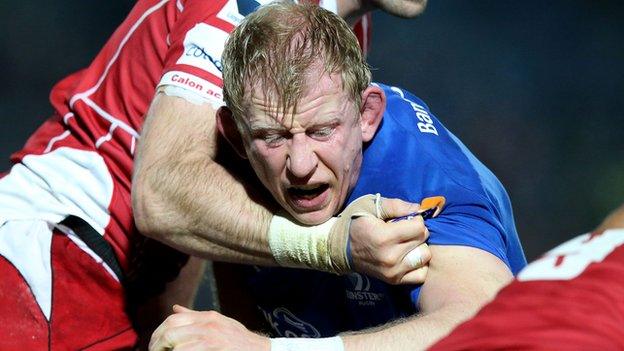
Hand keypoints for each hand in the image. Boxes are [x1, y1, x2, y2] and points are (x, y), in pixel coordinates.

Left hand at [149, 305, 269, 350]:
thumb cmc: (240, 342)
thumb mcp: (220, 323)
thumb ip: (196, 317)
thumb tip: (175, 309)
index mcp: (208, 317)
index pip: (173, 319)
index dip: (158, 333)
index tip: (155, 345)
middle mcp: (207, 325)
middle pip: (170, 331)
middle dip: (157, 345)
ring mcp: (210, 339)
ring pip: (175, 346)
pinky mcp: (211, 349)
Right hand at [329, 195, 442, 284]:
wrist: (339, 248)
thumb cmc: (354, 223)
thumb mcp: (370, 206)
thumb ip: (396, 205)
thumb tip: (420, 209)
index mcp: (383, 237)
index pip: (419, 227)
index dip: (415, 220)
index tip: (405, 219)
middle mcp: (390, 257)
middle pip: (423, 240)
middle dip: (417, 232)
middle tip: (403, 230)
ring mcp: (392, 271)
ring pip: (424, 256)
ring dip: (419, 248)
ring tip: (406, 243)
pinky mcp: (394, 280)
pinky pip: (421, 274)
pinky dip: (418, 265)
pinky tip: (407, 256)